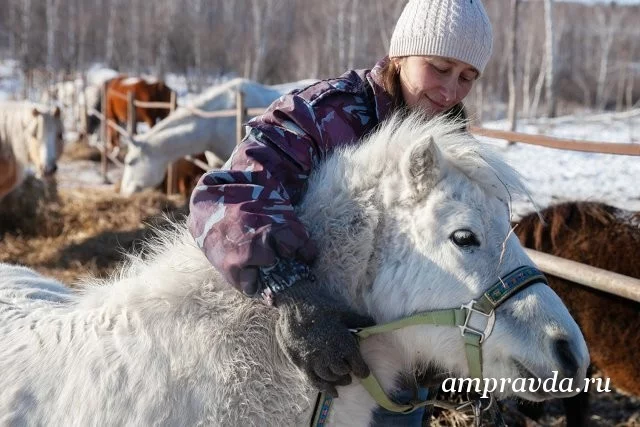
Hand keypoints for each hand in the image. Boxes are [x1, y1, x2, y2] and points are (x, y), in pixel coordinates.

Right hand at [274, 279, 373, 396]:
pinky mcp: (301, 363)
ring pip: (329, 378)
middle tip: (350, 372)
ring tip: (341, 379)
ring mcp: (315, 361)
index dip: (362, 370)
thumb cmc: (321, 307)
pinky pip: (314, 381)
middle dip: (348, 374)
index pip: (358, 366)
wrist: (295, 305)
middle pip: (343, 373)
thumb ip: (359, 320)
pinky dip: (324, 389)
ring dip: (337, 380)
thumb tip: (373, 323)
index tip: (363, 372)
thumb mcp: (343, 312)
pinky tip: (332, 392)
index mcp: (343, 343)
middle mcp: (330, 356)